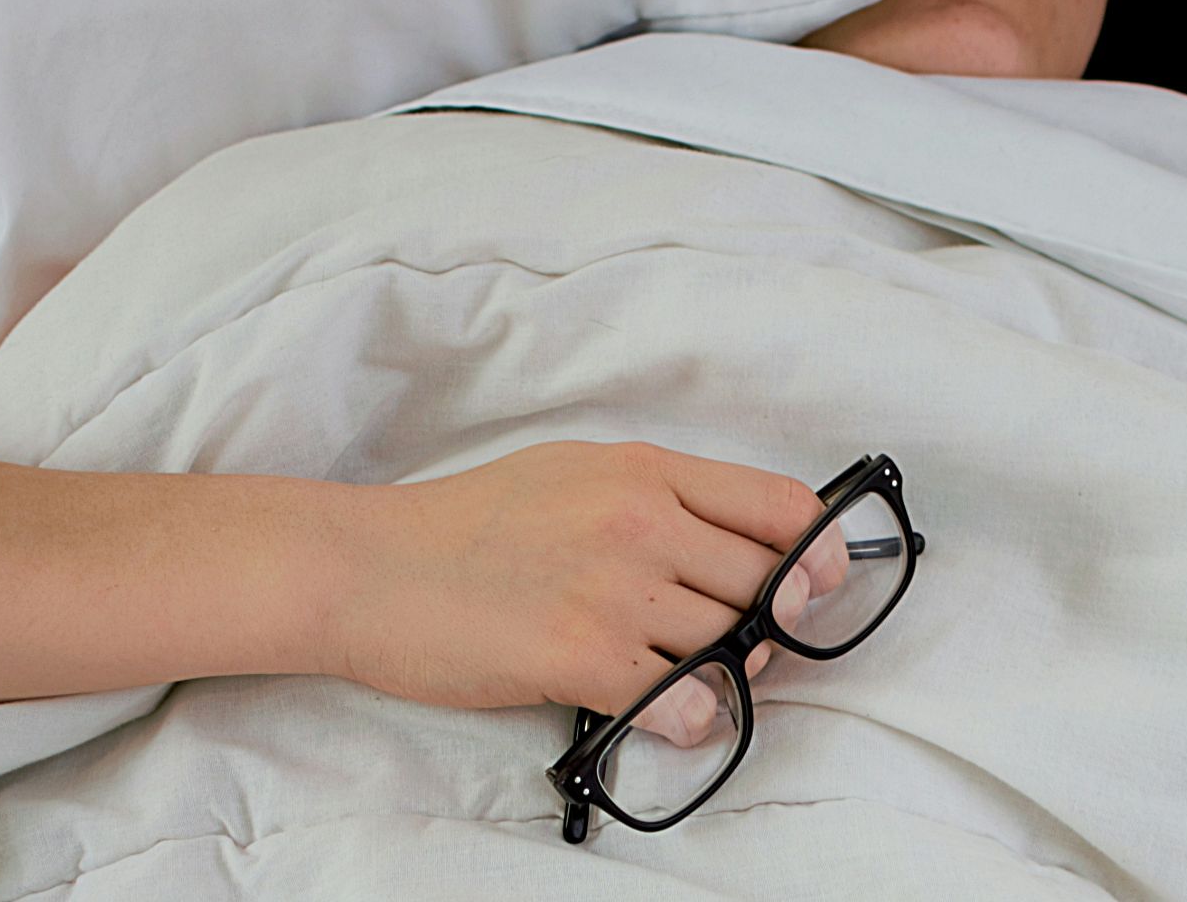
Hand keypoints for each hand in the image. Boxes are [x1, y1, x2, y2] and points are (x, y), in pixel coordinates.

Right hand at [318, 441, 843, 744]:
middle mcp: (640, 520)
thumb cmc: (466, 524)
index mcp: (644, 471)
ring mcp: (613, 587)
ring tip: (689, 679)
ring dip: (729, 674)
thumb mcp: (573, 472)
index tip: (818, 584)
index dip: (818, 553)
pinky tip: (665, 711)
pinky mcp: (580, 654)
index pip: (780, 506)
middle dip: (771, 625)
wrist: (368, 566)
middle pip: (768, 584)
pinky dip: (691, 717)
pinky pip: (684, 699)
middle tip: (742, 645)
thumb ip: (658, 499)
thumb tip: (737, 544)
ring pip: (732, 643)